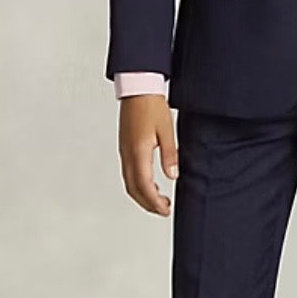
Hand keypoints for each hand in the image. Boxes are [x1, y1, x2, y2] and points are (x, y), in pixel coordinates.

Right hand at [118, 94, 178, 215]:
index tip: (165, 209)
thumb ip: (169, 154)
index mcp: (138, 151)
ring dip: (142, 195)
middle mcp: (128, 154)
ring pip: (129, 182)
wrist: (138, 88)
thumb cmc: (151, 105)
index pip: (144, 186)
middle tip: (163, 209)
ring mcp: (124, 150)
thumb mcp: (166, 129)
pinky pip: (128, 172)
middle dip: (147, 204)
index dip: (154, 202)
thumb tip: (172, 175)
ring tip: (158, 200)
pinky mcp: (125, 146)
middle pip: (133, 189)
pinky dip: (137, 184)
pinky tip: (148, 183)